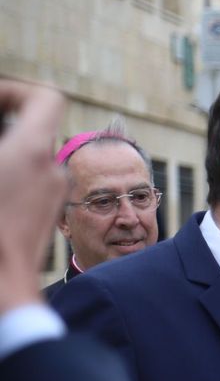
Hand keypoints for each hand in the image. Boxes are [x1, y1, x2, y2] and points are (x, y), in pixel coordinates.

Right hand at [0, 80, 66, 314]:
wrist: (2, 288)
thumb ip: (1, 144)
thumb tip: (5, 146)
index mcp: (33, 151)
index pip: (46, 99)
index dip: (16, 91)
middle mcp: (53, 170)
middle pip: (34, 129)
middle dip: (2, 127)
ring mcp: (53, 196)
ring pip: (29, 158)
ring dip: (5, 154)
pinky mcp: (46, 217)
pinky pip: (28, 183)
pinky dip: (8, 178)